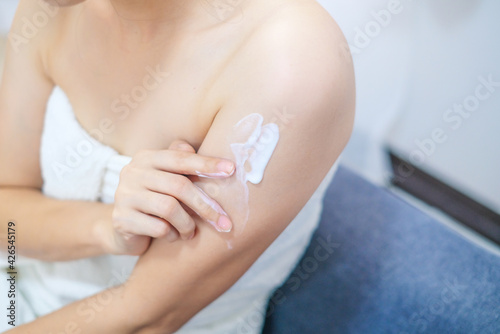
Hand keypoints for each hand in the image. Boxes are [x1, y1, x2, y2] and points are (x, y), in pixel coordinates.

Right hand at [106, 140, 234, 254]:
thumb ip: (181, 162)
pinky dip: (173, 235)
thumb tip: (194, 149)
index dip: (206, 164)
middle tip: (223, 221)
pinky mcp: (122, 219)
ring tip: (191, 233)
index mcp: (146, 158)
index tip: (231, 170)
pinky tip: (174, 237)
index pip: (181, 158)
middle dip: (205, 205)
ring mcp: (124, 196)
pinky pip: (159, 228)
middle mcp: (132, 173)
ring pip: (169, 208)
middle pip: (178, 186)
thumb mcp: (166, 179)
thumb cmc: (154, 199)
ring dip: (188, 224)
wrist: (123, 228)